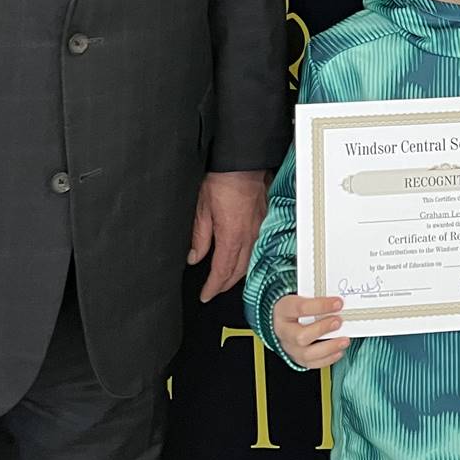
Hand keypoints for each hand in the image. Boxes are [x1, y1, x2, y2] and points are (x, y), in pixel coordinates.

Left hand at [189, 169, 267, 301]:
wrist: (242, 164)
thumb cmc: (223, 182)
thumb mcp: (202, 210)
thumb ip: (200, 237)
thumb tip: (195, 257)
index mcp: (231, 237)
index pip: (222, 272)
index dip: (213, 287)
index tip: (205, 295)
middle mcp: (248, 237)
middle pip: (238, 271)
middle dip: (224, 285)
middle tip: (213, 290)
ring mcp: (258, 230)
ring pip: (249, 262)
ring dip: (237, 274)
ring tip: (225, 280)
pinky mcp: (263, 221)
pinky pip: (256, 248)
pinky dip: (247, 260)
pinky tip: (242, 259)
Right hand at [273, 294, 349, 369]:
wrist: (284, 319)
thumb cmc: (297, 307)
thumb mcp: (303, 297)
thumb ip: (318, 299)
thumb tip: (340, 303)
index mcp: (284, 310)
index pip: (300, 308)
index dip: (321, 306)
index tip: (338, 303)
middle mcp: (283, 331)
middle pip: (300, 336)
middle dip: (322, 329)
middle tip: (339, 322)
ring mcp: (289, 347)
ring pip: (306, 354)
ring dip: (329, 347)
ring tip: (344, 340)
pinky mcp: (297, 358)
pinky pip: (312, 363)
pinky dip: (328, 359)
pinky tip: (339, 351)